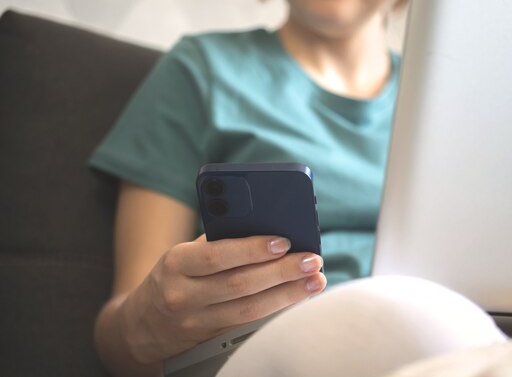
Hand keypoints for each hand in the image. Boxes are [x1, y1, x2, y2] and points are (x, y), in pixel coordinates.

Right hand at [119, 234, 325, 363]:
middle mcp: (184, 294)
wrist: (142, 324)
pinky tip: (298, 298)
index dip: (251, 248)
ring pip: (250, 309)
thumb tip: (265, 226)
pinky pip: (250, 323)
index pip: (217, 254)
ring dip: (288, 294)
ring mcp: (197, 321)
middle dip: (282, 271)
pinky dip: (278, 310)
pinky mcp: (211, 338)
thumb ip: (217, 240)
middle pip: (240, 284)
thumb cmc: (174, 275)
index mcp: (176, 263)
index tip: (282, 241)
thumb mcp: (184, 253)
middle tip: (311, 260)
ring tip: (315, 280)